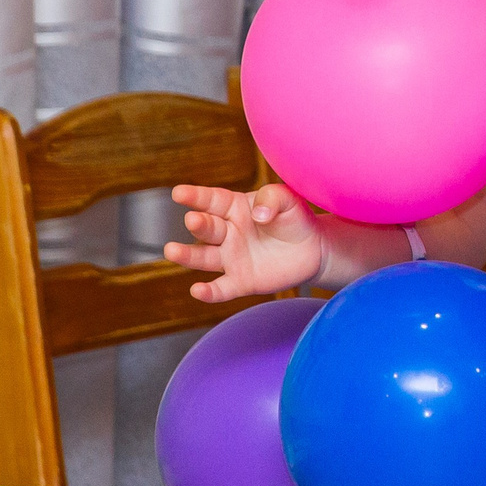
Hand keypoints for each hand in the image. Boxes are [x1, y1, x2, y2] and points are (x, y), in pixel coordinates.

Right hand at [166, 183, 325, 302]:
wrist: (314, 249)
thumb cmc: (294, 219)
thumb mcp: (289, 200)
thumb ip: (272, 198)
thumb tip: (258, 215)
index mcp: (234, 208)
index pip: (211, 200)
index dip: (195, 196)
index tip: (178, 193)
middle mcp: (226, 233)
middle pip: (207, 229)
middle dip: (199, 224)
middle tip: (193, 220)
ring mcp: (230, 258)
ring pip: (203, 258)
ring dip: (187, 255)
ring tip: (172, 251)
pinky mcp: (240, 282)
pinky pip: (221, 288)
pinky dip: (209, 292)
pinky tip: (197, 291)